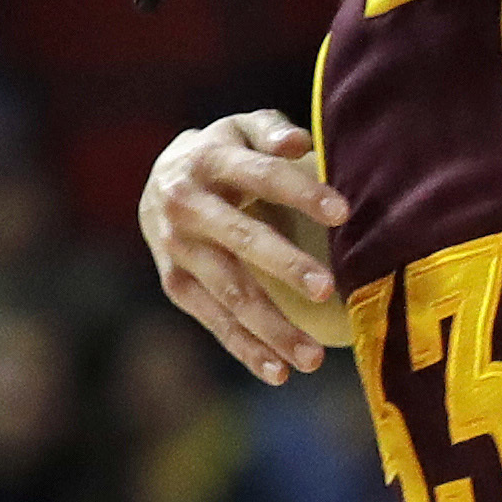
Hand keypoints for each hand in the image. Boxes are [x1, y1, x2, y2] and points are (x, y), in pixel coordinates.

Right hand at [143, 111, 352, 382]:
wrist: (159, 182)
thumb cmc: (225, 154)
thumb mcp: (243, 128)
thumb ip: (271, 131)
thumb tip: (299, 144)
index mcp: (210, 161)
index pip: (261, 176)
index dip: (301, 193)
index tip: (343, 213)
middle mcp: (186, 207)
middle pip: (242, 238)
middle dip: (284, 265)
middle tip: (327, 290)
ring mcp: (177, 250)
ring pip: (228, 292)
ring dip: (271, 327)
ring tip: (314, 358)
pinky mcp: (175, 284)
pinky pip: (213, 320)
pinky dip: (246, 349)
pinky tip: (280, 373)